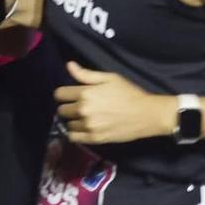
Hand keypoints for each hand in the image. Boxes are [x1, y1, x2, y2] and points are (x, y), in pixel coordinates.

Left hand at [55, 63, 170, 144]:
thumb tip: (69, 65)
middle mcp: (83, 110)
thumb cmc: (129, 93)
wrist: (146, 114)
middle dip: (69, 106)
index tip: (71, 95)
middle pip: (61, 110)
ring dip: (74, 120)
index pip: (59, 94)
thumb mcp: (110, 78)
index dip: (64, 93)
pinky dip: (76, 133)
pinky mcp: (94, 139)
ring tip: (86, 117)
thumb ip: (86, 74)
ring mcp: (88, 126)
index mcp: (86, 93)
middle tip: (81, 106)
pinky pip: (73, 137)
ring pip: (68, 124)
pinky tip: (85, 128)